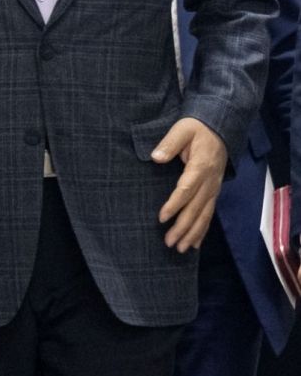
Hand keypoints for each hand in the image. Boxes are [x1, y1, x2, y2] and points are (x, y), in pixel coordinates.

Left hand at [152, 117, 226, 251]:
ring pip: (204, 215)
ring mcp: (214, 188)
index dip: (174, 205)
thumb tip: (155, 158)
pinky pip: (209, 213)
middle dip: (183, 227)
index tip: (162, 218)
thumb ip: (169, 143)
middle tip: (169, 242)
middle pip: (196, 208)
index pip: (186, 189)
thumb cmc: (197, 128)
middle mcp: (209, 181)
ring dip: (193, 233)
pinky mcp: (214, 191)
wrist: (220, 127)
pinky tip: (195, 244)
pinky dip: (202, 230)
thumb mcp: (182, 129)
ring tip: (180, 248)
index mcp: (200, 166)